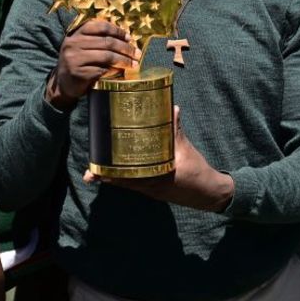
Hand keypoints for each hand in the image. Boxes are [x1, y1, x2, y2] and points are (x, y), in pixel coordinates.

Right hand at [45, 19, 140, 109]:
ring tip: (134, 64)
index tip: (130, 38)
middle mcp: (74, 44)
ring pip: (107, 56)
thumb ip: (98, 39)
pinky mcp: (79, 73)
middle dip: (126, 48)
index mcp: (76, 34)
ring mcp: (75, 59)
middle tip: (137, 53)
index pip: (101, 26)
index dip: (118, 31)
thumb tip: (127, 38)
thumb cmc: (78, 62)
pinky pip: (102, 70)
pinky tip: (120, 72)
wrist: (62, 83)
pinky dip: (114, 71)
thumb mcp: (82, 46)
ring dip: (124, 60)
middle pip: (107, 42)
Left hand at [84, 106, 235, 212]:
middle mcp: (151, 187)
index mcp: (157, 178)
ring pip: (127, 184)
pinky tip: (117, 171)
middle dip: (106, 177)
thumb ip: (176, 129)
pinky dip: (125, 177)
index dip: (110, 176)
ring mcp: (152, 190)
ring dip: (113, 177)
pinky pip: (135, 184)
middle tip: (90, 171)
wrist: (209, 192)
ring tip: (96, 172)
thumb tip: (172, 107)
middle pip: (122, 183)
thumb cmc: (197, 172)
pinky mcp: (154, 189)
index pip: (128, 179)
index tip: (94, 173)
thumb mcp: (186, 149)